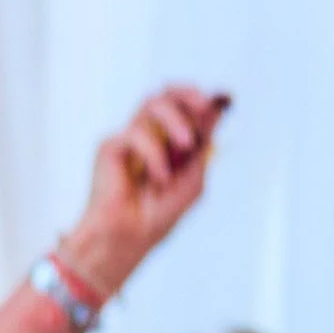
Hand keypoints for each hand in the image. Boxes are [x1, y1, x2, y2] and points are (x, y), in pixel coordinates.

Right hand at [53, 85, 229, 299]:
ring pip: (151, 104)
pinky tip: (159, 179)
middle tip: (204, 105)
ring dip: (175, 120)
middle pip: (167, 94)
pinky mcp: (110, 146)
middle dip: (188, 94)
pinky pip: (136, 134)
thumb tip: (216, 110)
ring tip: (186, 145)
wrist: (129, 238)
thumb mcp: (193, 180)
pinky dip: (153, 155)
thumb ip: (202, 145)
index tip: (222, 99)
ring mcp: (129, 139)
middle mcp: (149, 135)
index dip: (201, 99)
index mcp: (169, 143)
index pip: (184, 108)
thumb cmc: (158, 215)